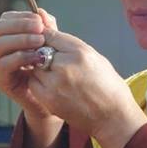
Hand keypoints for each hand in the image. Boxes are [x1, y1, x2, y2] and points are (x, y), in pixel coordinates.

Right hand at [0, 9, 62, 125]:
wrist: (52, 98)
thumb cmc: (49, 69)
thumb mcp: (50, 45)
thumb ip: (47, 29)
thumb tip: (42, 13)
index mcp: (9, 37)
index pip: (5, 20)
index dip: (20, 17)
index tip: (38, 20)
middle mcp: (0, 49)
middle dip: (19, 25)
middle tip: (39, 28)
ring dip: (21, 40)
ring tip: (40, 41)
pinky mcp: (1, 79)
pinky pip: (4, 64)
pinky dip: (21, 57)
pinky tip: (36, 57)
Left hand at [26, 29, 146, 147]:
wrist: (113, 116)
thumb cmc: (107, 85)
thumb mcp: (94, 57)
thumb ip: (70, 46)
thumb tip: (49, 32)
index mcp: (80, 52)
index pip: (51, 35)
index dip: (47, 37)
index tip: (48, 42)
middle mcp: (66, 66)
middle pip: (40, 51)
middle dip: (44, 54)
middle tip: (54, 62)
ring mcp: (56, 84)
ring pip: (35, 67)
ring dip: (40, 69)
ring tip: (56, 76)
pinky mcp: (49, 99)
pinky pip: (33, 84)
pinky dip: (39, 83)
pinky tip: (52, 86)